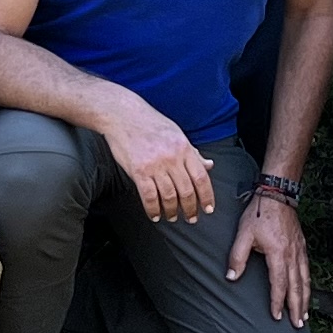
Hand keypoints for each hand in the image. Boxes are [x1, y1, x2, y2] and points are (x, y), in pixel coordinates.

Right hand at [98, 95, 215, 220]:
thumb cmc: (150, 123)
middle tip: (191, 218)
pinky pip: (149, 196)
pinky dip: (153, 209)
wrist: (124, 115)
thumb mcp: (177, 134)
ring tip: (172, 217)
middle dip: (191, 208)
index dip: (207, 196)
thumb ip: (193, 153)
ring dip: (172, 211)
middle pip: (187, 191)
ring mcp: (155, 165)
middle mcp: (172, 158)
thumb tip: (209, 165)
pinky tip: (155, 215)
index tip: (208, 208)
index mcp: (184, 148)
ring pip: (169, 196)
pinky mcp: (139, 171)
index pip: (201, 177)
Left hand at [225, 188, 311, 325]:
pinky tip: (306, 292)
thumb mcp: (243, 234)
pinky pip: (307, 270)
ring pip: (305, 280)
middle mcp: (292, 255)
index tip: (276, 316)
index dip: (277, 301)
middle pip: (297, 286)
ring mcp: (299, 251)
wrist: (277, 194)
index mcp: (278, 253)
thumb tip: (230, 277)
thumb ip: (237, 257)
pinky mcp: (302, 246)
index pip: (279, 283)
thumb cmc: (259, 213)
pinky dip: (308, 285)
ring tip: (304, 315)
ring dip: (305, 299)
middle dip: (297, 307)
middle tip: (297, 324)